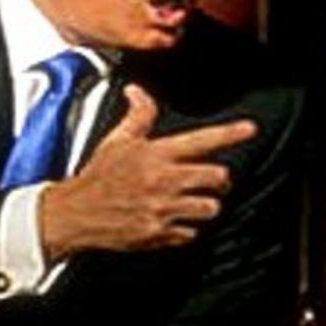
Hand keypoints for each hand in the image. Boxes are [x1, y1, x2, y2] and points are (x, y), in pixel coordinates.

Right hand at [39, 85, 256, 259]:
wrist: (74, 213)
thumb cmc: (97, 177)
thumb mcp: (117, 141)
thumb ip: (138, 117)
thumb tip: (138, 92)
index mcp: (156, 155)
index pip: (201, 140)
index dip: (230, 133)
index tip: (251, 128)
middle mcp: (163, 180)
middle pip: (218, 176)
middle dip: (220, 178)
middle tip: (213, 179)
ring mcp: (162, 209)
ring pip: (210, 207)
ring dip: (206, 205)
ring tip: (193, 202)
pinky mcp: (159, 233)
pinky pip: (192, 232)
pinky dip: (188, 228)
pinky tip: (174, 220)